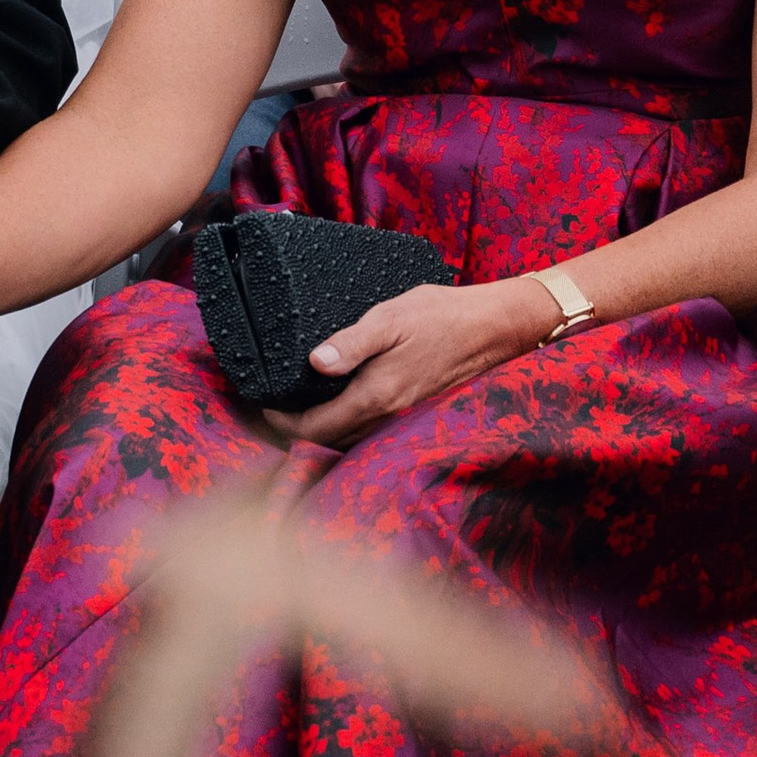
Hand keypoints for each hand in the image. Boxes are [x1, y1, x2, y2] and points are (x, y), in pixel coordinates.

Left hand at [259, 275, 556, 448]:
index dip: (282, 422)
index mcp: (377, 395)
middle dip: (295, 429)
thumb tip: (315, 362)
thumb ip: (352, 342)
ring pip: (349, 438)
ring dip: (320, 428)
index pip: (316, 428)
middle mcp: (388, 416)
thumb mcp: (391, 318)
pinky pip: (368, 429)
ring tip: (295, 405)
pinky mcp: (412, 410)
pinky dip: (344, 422)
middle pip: (329, 440)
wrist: (493, 328)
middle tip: (270, 407)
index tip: (262, 404)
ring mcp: (402, 417)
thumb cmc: (441, 316)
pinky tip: (336, 401)